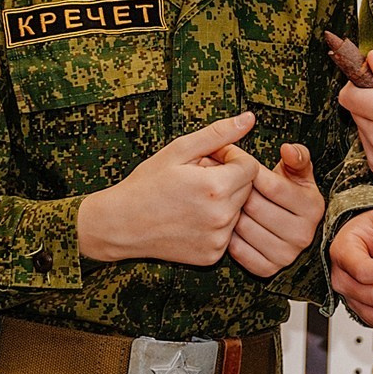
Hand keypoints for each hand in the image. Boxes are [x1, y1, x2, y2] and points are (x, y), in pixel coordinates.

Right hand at [77, 112, 260, 266]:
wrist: (121, 224)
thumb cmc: (147, 183)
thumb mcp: (178, 151)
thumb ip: (218, 134)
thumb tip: (249, 118)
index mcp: (216, 187)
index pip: (251, 167)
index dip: (232, 158)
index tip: (210, 159)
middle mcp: (221, 216)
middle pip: (247, 189)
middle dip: (228, 178)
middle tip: (197, 178)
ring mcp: (217, 239)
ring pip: (238, 211)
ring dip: (224, 201)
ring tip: (192, 199)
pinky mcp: (212, 255)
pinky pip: (227, 232)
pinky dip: (215, 223)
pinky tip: (191, 218)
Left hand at [225, 143, 324, 278]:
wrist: (285, 225)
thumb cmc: (288, 193)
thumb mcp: (297, 172)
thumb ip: (296, 157)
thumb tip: (287, 149)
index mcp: (313, 207)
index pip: (272, 186)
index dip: (249, 171)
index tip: (234, 161)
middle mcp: (304, 235)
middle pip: (254, 206)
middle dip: (236, 191)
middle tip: (224, 182)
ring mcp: (287, 255)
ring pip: (242, 226)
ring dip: (228, 212)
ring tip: (225, 202)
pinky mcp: (268, 270)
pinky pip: (236, 249)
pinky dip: (228, 235)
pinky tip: (229, 223)